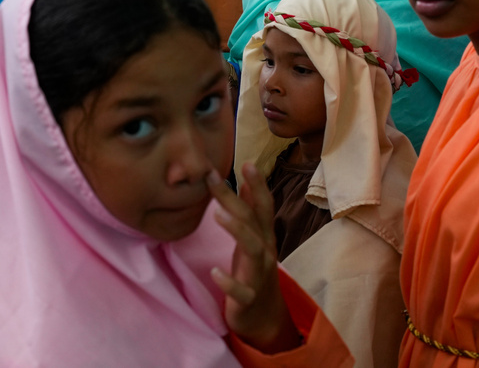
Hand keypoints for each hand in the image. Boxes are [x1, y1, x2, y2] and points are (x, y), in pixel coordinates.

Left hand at [208, 164, 299, 352]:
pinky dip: (229, 282)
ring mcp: (259, 275)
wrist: (264, 316)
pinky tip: (215, 272)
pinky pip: (241, 290)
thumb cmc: (254, 271)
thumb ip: (251, 212)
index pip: (263, 206)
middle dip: (236, 199)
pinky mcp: (248, 298)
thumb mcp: (254, 239)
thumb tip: (246, 181)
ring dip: (237, 231)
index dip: (258, 185)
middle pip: (253, 221)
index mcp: (265, 236)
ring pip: (253, 250)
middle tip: (213, 177)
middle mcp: (266, 252)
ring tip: (218, 214)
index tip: (246, 162)